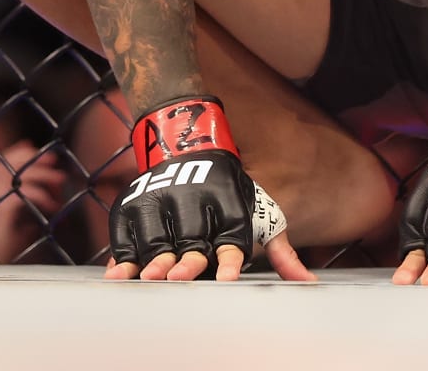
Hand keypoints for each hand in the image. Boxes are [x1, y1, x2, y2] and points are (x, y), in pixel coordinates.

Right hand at [0, 140, 69, 264]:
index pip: (5, 160)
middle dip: (39, 161)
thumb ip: (30, 196)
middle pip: (14, 162)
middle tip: (57, 167)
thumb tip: (53, 179)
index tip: (47, 157)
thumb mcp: (20, 214)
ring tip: (60, 187)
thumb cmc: (6, 242)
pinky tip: (54, 208)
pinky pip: (27, 194)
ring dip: (46, 178)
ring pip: (24, 175)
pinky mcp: (1, 211)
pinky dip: (45, 198)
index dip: (25, 153)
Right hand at [104, 96, 313, 281]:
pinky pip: (126, 234)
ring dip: (151, 260)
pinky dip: (122, 256)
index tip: (226, 280)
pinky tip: (118, 275)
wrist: (189, 143)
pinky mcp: (134, 205)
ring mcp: (161, 202)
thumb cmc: (229, 192)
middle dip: (183, 261)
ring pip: (156, 238)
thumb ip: (280, 251)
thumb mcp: (258, 213)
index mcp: (228, 208)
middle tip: (176, 279)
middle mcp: (194, 204)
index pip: (230, 239)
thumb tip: (309, 283)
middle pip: (190, 240)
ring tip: (146, 279)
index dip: (228, 261)